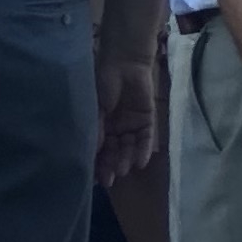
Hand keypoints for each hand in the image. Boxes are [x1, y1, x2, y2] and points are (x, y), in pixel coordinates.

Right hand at [95, 51, 159, 182]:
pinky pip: (146, 139)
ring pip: (130, 147)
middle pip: (115, 150)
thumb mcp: (96, 105)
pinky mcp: (147, 120)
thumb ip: (98, 127)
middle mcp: (117, 127)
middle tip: (110, 179)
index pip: (100, 147)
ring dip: (127, 159)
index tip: (95, 177)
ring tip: (123, 170)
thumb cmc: (104, 80)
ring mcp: (132, 124)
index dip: (98, 162)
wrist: (125, 62)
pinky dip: (143, 151)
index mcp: (102, 123)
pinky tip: (139, 162)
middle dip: (112, 164)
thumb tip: (94, 151)